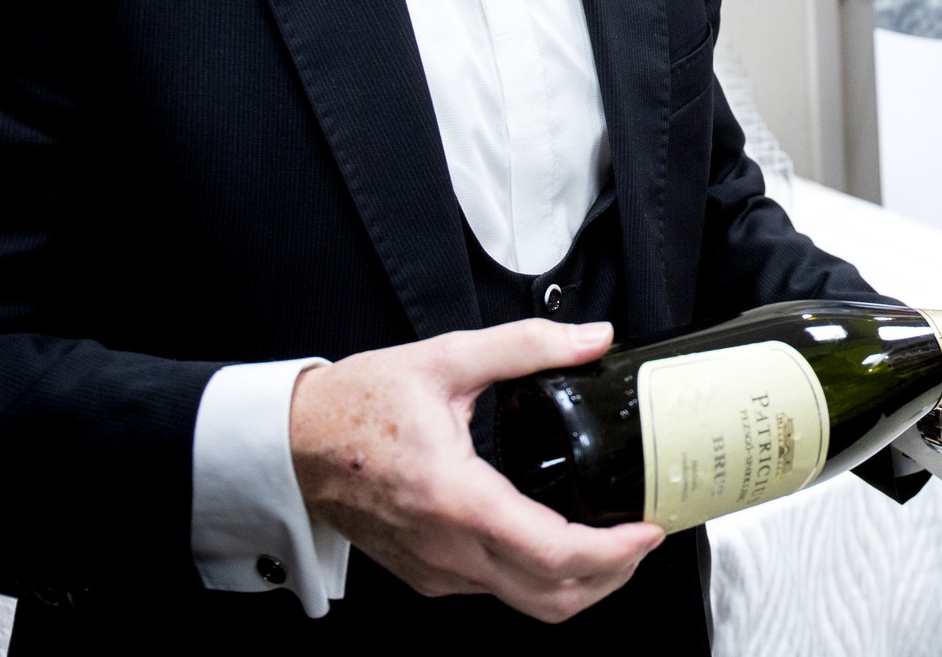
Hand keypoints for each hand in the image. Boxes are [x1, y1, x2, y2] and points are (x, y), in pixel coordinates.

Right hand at [289, 319, 664, 622]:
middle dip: (612, 575)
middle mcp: (448, 548)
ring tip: (613, 543)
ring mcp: (437, 569)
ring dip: (581, 583)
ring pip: (527, 604)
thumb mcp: (446, 359)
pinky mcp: (428, 575)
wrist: (294, 443)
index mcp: (456, 498)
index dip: (613, 551)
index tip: (647, 530)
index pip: (553, 551)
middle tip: (643, 538)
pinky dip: (541, 579)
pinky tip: (559, 541)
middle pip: (551, 596)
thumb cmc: (359, 404)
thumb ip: (526, 345)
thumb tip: (593, 337)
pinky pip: (497, 591)